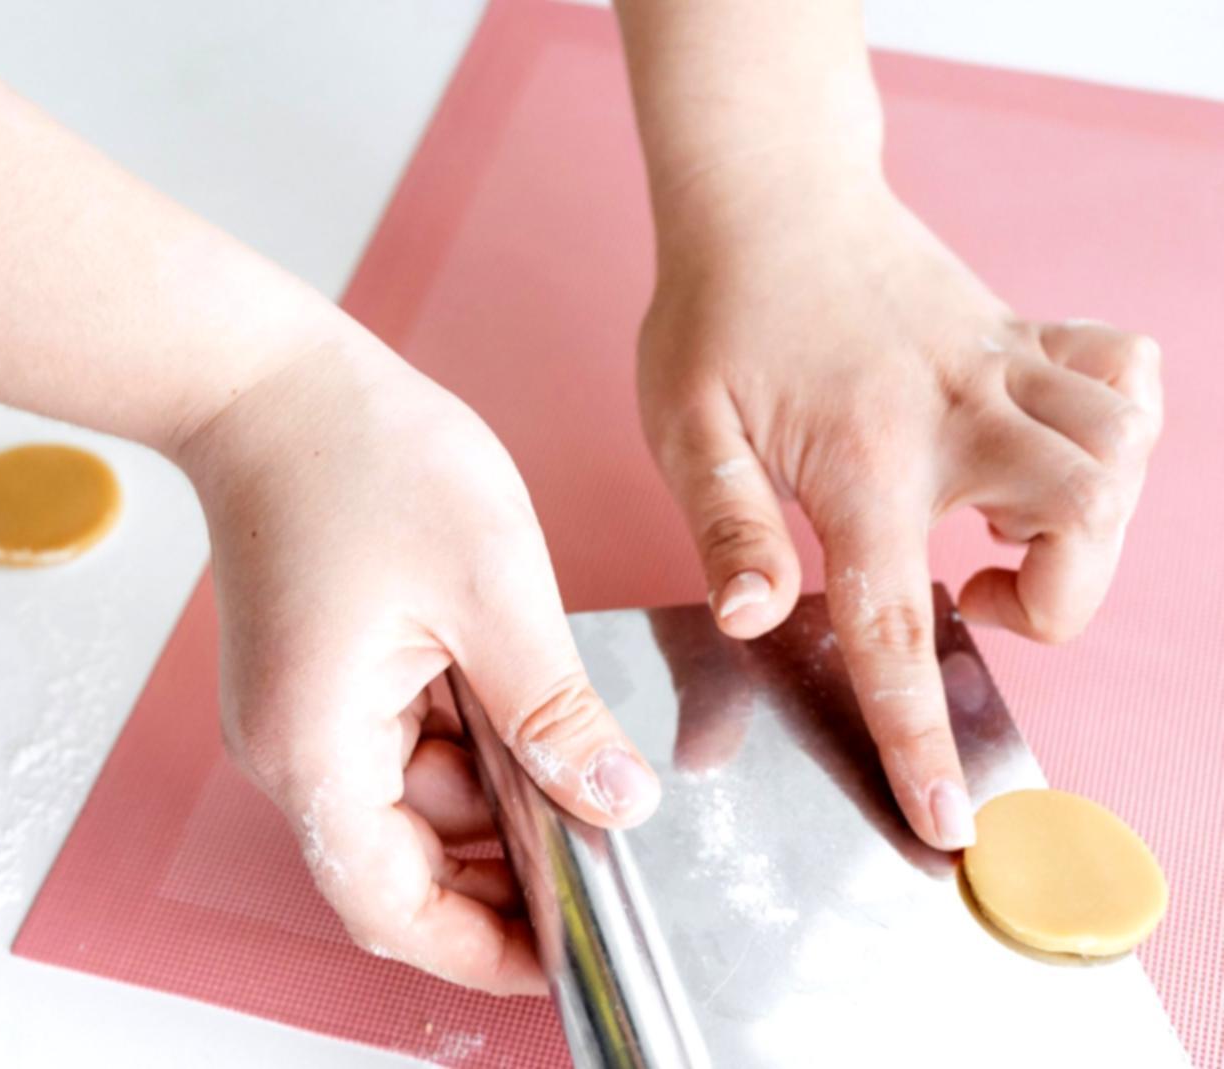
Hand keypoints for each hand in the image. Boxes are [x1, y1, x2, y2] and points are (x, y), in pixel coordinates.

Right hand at [176, 331, 660, 993]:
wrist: (271, 381)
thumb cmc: (359, 459)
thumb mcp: (491, 591)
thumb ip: (555, 713)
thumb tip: (614, 799)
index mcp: (318, 748)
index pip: (393, 907)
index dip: (480, 949)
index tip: (563, 957)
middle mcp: (295, 749)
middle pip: (405, 859)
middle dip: (506, 861)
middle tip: (602, 836)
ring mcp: (303, 713)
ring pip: (413, 800)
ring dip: (494, 790)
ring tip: (571, 746)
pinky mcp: (320, 678)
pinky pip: (401, 743)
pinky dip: (466, 739)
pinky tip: (518, 697)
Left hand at [637, 157, 1161, 850]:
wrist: (764, 195)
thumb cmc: (713, 315)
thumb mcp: (687, 428)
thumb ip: (728, 527)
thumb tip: (756, 618)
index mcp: (860, 459)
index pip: (897, 621)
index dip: (921, 732)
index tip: (949, 818)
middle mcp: (955, 412)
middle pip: (1083, 521)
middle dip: (1057, 595)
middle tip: (969, 591)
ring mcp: (1001, 364)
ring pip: (1123, 447)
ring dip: (1092, 517)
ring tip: (1001, 526)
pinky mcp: (1023, 329)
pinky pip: (1126, 368)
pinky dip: (1115, 424)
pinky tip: (1041, 450)